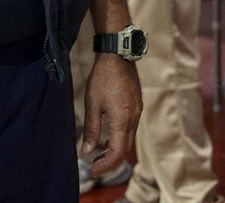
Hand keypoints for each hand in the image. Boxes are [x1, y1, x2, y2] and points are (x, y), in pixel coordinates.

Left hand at [81, 52, 141, 177]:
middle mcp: (134, 118)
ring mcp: (137, 111)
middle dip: (111, 161)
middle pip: (125, 149)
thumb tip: (87, 151)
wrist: (118, 54)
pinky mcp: (137, 104)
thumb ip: (91, 129)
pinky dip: (120, 137)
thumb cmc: (103, 78)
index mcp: (122, 120)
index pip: (117, 152)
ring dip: (115, 149)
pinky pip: (131, 128)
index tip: (93, 170)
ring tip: (100, 152)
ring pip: (129, 139)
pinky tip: (109, 135)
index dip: (106, 165)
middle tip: (95, 166)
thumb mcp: (92, 104)